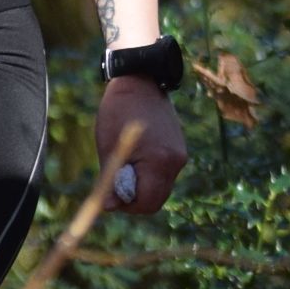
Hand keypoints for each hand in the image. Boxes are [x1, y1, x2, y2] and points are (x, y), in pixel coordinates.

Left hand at [97, 77, 188, 214]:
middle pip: (156, 200)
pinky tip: (136, 158)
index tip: (111, 196)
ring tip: (125, 168)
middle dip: (135, 200)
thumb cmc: (119, 113)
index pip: (146, 203)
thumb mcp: (109, 148)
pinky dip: (150, 176)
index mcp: (158, 161)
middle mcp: (175, 161)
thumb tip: (109, 207)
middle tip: (115, 187)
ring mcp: (180, 155)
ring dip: (142, 187)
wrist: (141, 81)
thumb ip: (112, 180)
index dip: (126, 206)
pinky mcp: (179, 149)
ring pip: (161, 188)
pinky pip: (164, 175)